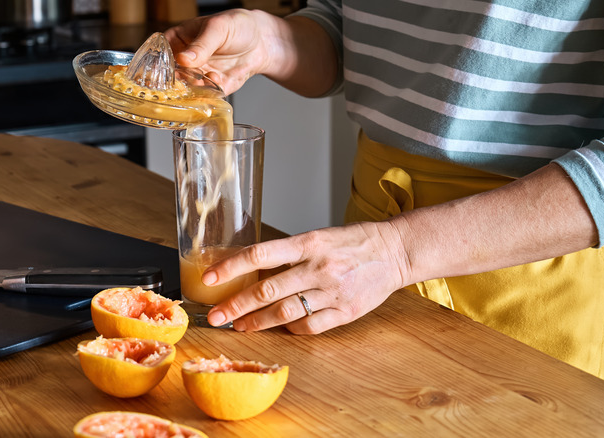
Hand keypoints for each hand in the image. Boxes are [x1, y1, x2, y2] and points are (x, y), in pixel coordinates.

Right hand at [164, 9, 285, 94]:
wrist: (262, 41)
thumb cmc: (237, 26)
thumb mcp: (218, 28)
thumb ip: (201, 45)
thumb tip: (184, 59)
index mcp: (179, 40)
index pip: (160, 53)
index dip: (157, 63)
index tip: (162, 70)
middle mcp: (185, 61)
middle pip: (170, 76)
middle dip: (175, 81)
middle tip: (184, 79)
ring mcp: (198, 75)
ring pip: (186, 89)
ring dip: (193, 87)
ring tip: (205, 76)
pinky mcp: (212, 87)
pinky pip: (205, 96)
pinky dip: (209, 92)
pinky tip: (217, 79)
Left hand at [203, 221, 407, 333]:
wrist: (395, 251)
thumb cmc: (353, 242)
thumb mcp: (318, 236)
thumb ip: (289, 253)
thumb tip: (253, 272)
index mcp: (308, 242)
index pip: (259, 254)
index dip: (230, 267)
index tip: (208, 278)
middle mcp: (318, 267)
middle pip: (266, 291)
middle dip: (235, 306)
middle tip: (215, 317)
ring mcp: (332, 292)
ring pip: (284, 312)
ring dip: (257, 322)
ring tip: (240, 326)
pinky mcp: (345, 312)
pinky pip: (309, 326)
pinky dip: (290, 328)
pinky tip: (280, 327)